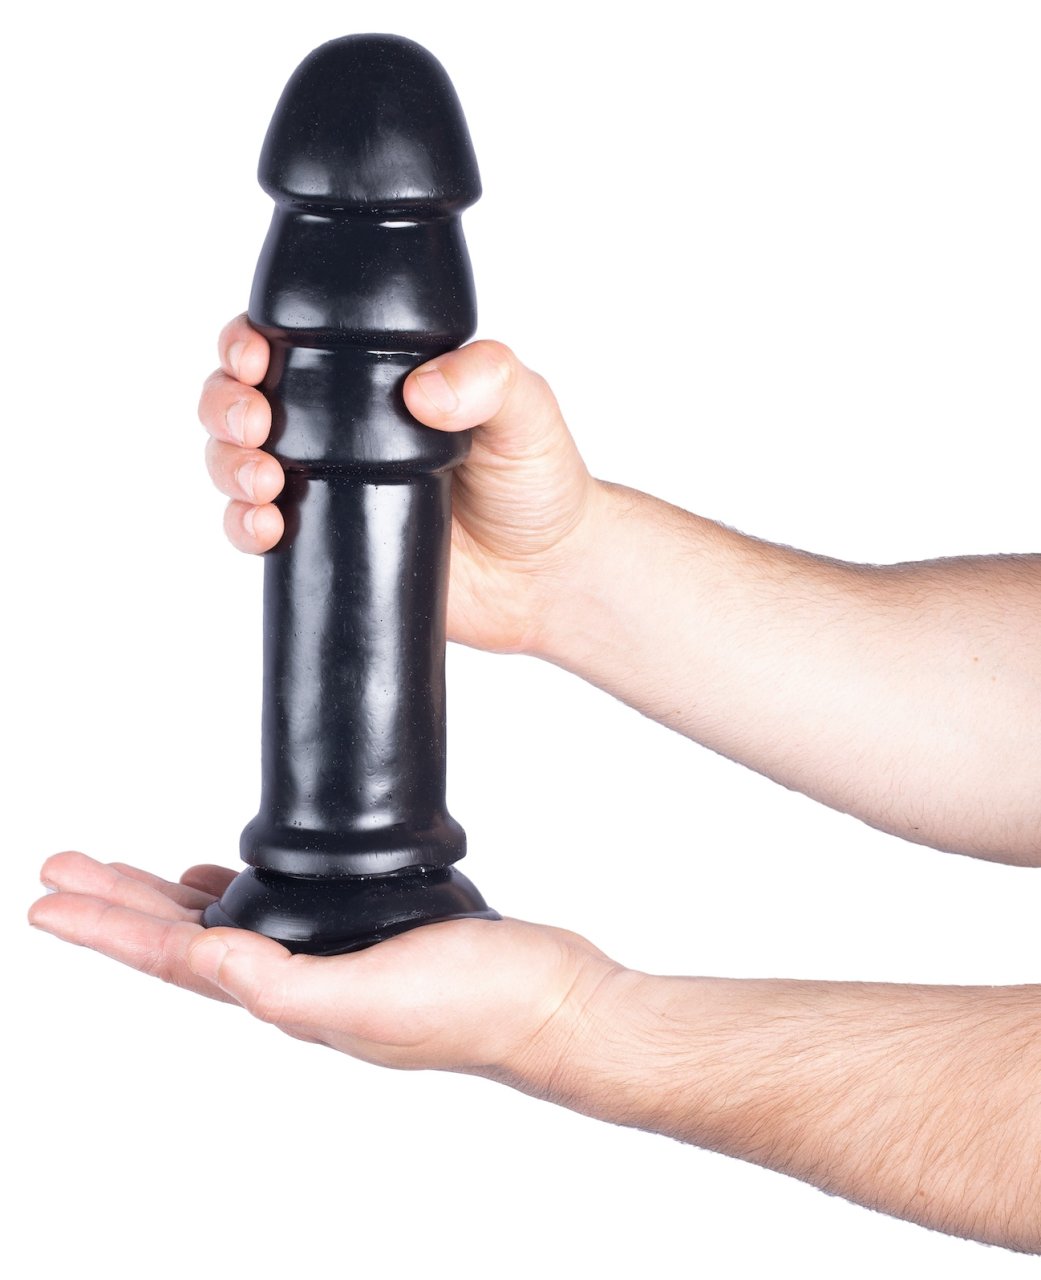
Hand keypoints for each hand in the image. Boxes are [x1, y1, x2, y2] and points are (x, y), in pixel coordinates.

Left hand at [28, 852, 620, 1080]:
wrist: (554, 997)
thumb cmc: (479, 1007)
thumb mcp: (371, 1003)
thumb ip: (287, 988)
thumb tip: (212, 962)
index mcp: (288, 997)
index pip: (174, 959)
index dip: (106, 927)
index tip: (48, 899)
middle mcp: (298, 978)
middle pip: (183, 936)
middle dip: (118, 899)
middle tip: (61, 865)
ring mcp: (332, 953)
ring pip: (226, 918)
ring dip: (166, 896)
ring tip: (121, 872)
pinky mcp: (368, 926)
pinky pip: (279, 902)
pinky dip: (237, 888)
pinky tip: (223, 874)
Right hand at [198, 318, 600, 654]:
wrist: (544, 576)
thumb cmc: (537, 482)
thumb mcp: (526, 411)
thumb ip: (490, 379)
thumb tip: (421, 390)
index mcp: (371, 379)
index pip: (288, 341)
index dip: (248, 340)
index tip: (255, 356)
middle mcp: (335, 428)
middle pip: (240, 398)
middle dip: (226, 404)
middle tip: (255, 425)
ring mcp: (325, 487)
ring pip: (235, 463)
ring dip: (227, 466)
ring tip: (264, 483)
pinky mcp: (323, 547)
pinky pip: (256, 533)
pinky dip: (242, 527)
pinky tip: (267, 529)